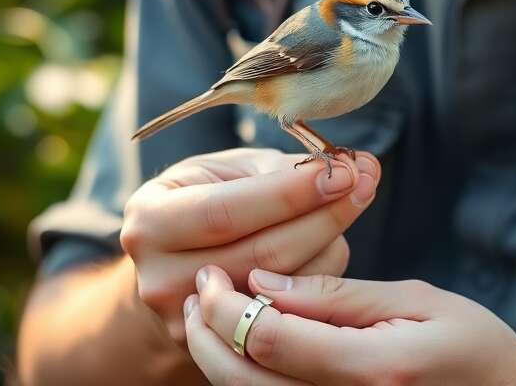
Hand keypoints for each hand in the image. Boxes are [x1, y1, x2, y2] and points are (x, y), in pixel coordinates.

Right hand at [120, 147, 380, 348]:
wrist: (177, 265)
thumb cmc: (209, 202)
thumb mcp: (227, 172)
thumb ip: (278, 171)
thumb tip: (350, 166)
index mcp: (149, 222)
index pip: (226, 212)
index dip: (289, 194)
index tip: (342, 170)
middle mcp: (160, 278)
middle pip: (262, 256)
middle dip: (324, 215)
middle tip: (366, 180)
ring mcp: (188, 320)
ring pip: (283, 289)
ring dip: (331, 241)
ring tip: (356, 199)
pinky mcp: (219, 348)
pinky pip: (289, 312)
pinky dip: (320, 275)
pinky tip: (332, 239)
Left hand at [184, 266, 515, 385]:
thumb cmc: (472, 346)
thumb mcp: (416, 301)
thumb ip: (337, 295)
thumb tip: (265, 281)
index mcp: (374, 369)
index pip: (274, 340)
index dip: (230, 306)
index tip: (215, 274)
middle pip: (246, 380)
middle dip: (208, 334)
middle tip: (199, 292)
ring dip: (214, 359)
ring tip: (206, 316)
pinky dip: (244, 381)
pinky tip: (240, 350)